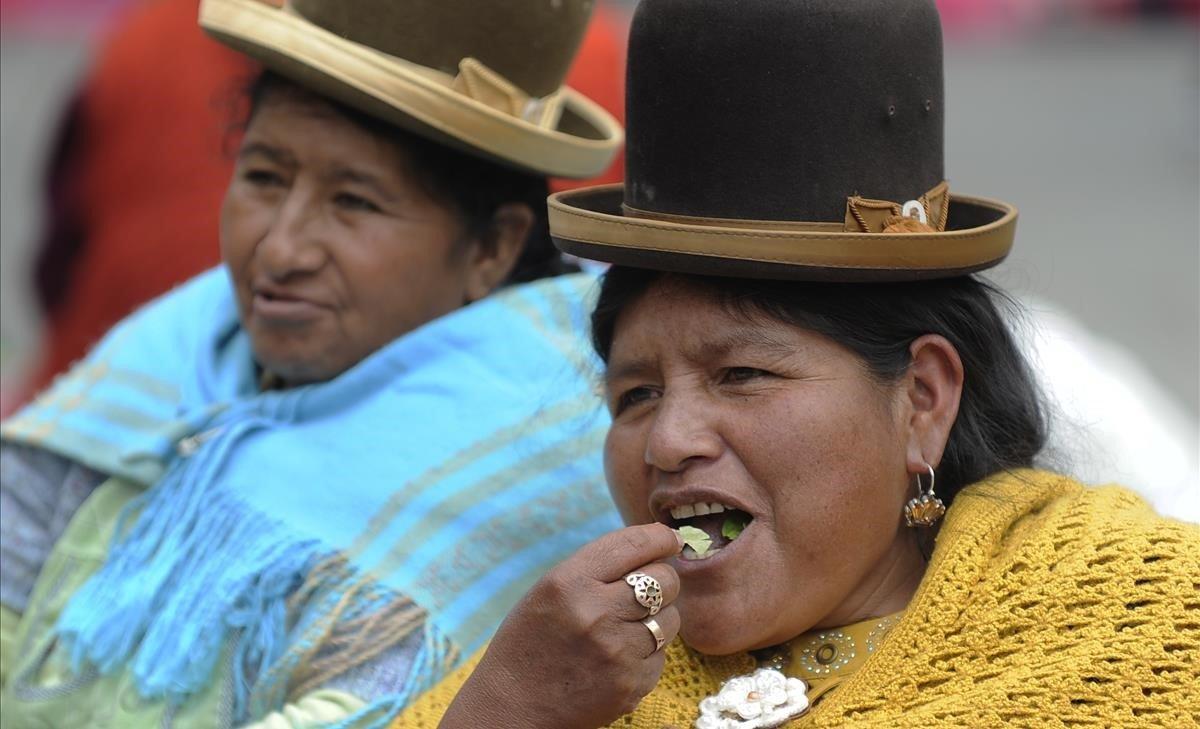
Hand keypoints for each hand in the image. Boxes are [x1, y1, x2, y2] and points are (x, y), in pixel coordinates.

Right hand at [439, 523, 683, 728]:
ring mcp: (616, 652)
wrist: (513, 706)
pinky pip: (661, 655)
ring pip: (671, 618)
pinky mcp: (630, 685)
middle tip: (645, 591)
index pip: (634, 545)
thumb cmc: (531, 641)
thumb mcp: (549, 590)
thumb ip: (597, 568)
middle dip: (662, 580)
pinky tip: (619, 657)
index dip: (660, 538)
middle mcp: (596, 613)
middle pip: (665, 580)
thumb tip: (655, 545)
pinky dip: (648, 653)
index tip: (670, 540)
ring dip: (657, 618)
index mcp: (570, 582)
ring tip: (627, 627)